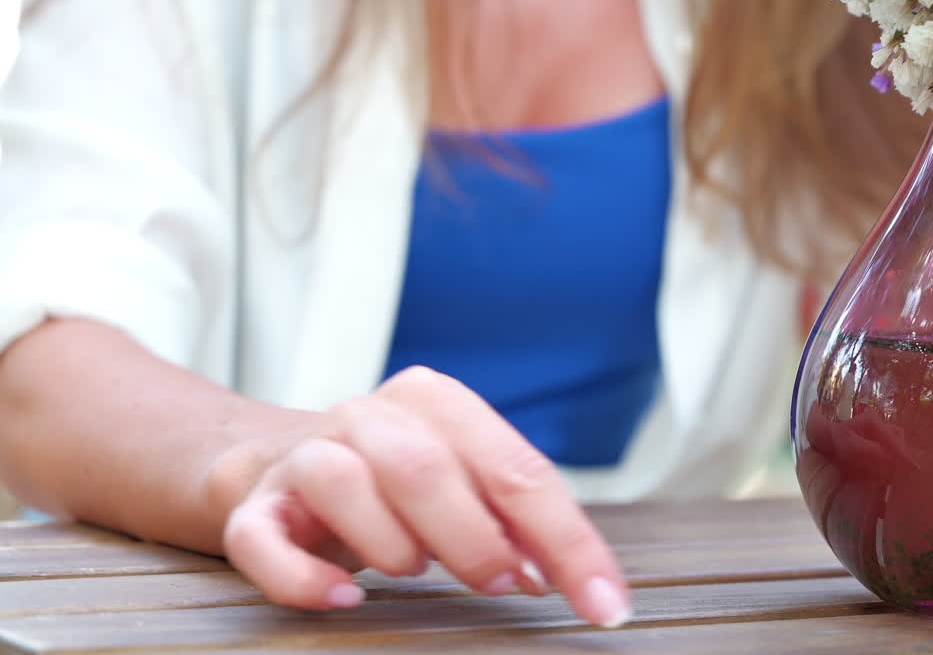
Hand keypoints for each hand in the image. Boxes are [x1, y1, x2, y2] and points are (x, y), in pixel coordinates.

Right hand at [219, 366, 630, 626]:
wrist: (279, 465)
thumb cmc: (396, 484)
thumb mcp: (463, 483)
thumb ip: (512, 520)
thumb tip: (562, 575)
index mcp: (437, 401)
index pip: (517, 470)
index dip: (567, 541)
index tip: (603, 603)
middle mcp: (370, 415)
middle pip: (427, 469)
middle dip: (477, 541)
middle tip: (501, 585)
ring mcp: (306, 455)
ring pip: (346, 484)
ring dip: (395, 546)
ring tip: (415, 572)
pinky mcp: (255, 506)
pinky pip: (266, 539)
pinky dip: (306, 577)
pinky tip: (345, 597)